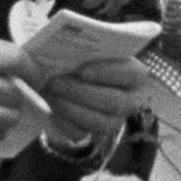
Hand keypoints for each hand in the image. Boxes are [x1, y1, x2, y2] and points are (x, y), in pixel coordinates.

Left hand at [41, 57, 158, 146]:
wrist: (61, 77)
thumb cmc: (76, 57)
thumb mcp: (78, 46)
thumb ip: (74, 46)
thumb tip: (47, 50)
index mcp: (132, 73)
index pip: (133, 74)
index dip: (110, 73)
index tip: (83, 71)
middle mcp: (129, 99)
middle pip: (115, 101)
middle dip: (82, 92)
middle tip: (54, 82)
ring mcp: (113, 120)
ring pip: (100, 122)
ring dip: (72, 108)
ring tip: (50, 94)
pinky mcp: (93, 134)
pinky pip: (81, 134)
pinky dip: (64, 123)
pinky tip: (51, 110)